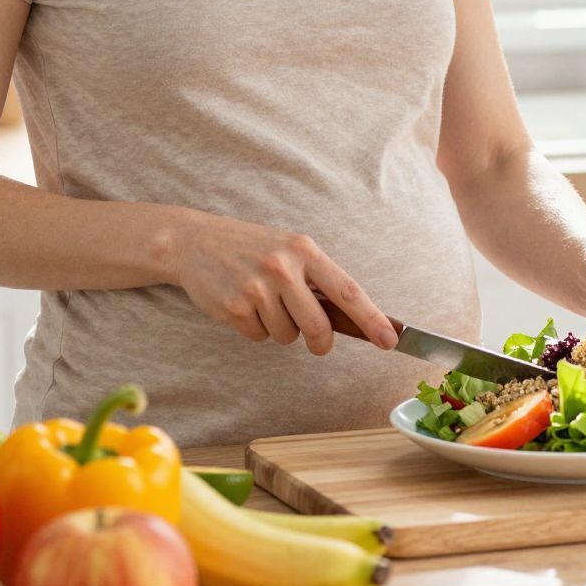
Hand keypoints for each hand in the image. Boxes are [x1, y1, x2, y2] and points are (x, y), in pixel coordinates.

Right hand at [161, 212, 397, 354]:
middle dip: (321, 342)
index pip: (348, 290)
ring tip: (261, 302)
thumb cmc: (250, 248)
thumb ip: (315, 278)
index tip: (391, 340)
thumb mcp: (287, 250)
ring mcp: (257, 287)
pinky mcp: (234, 307)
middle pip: (318, 326)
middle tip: (317, 344)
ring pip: (286, 336)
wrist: (194, 242)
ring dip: (279, 330)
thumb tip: (350, 320)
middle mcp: (283, 267)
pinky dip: (253, 329)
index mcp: (304, 250)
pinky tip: (242, 305)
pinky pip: (258, 337)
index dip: (372, 318)